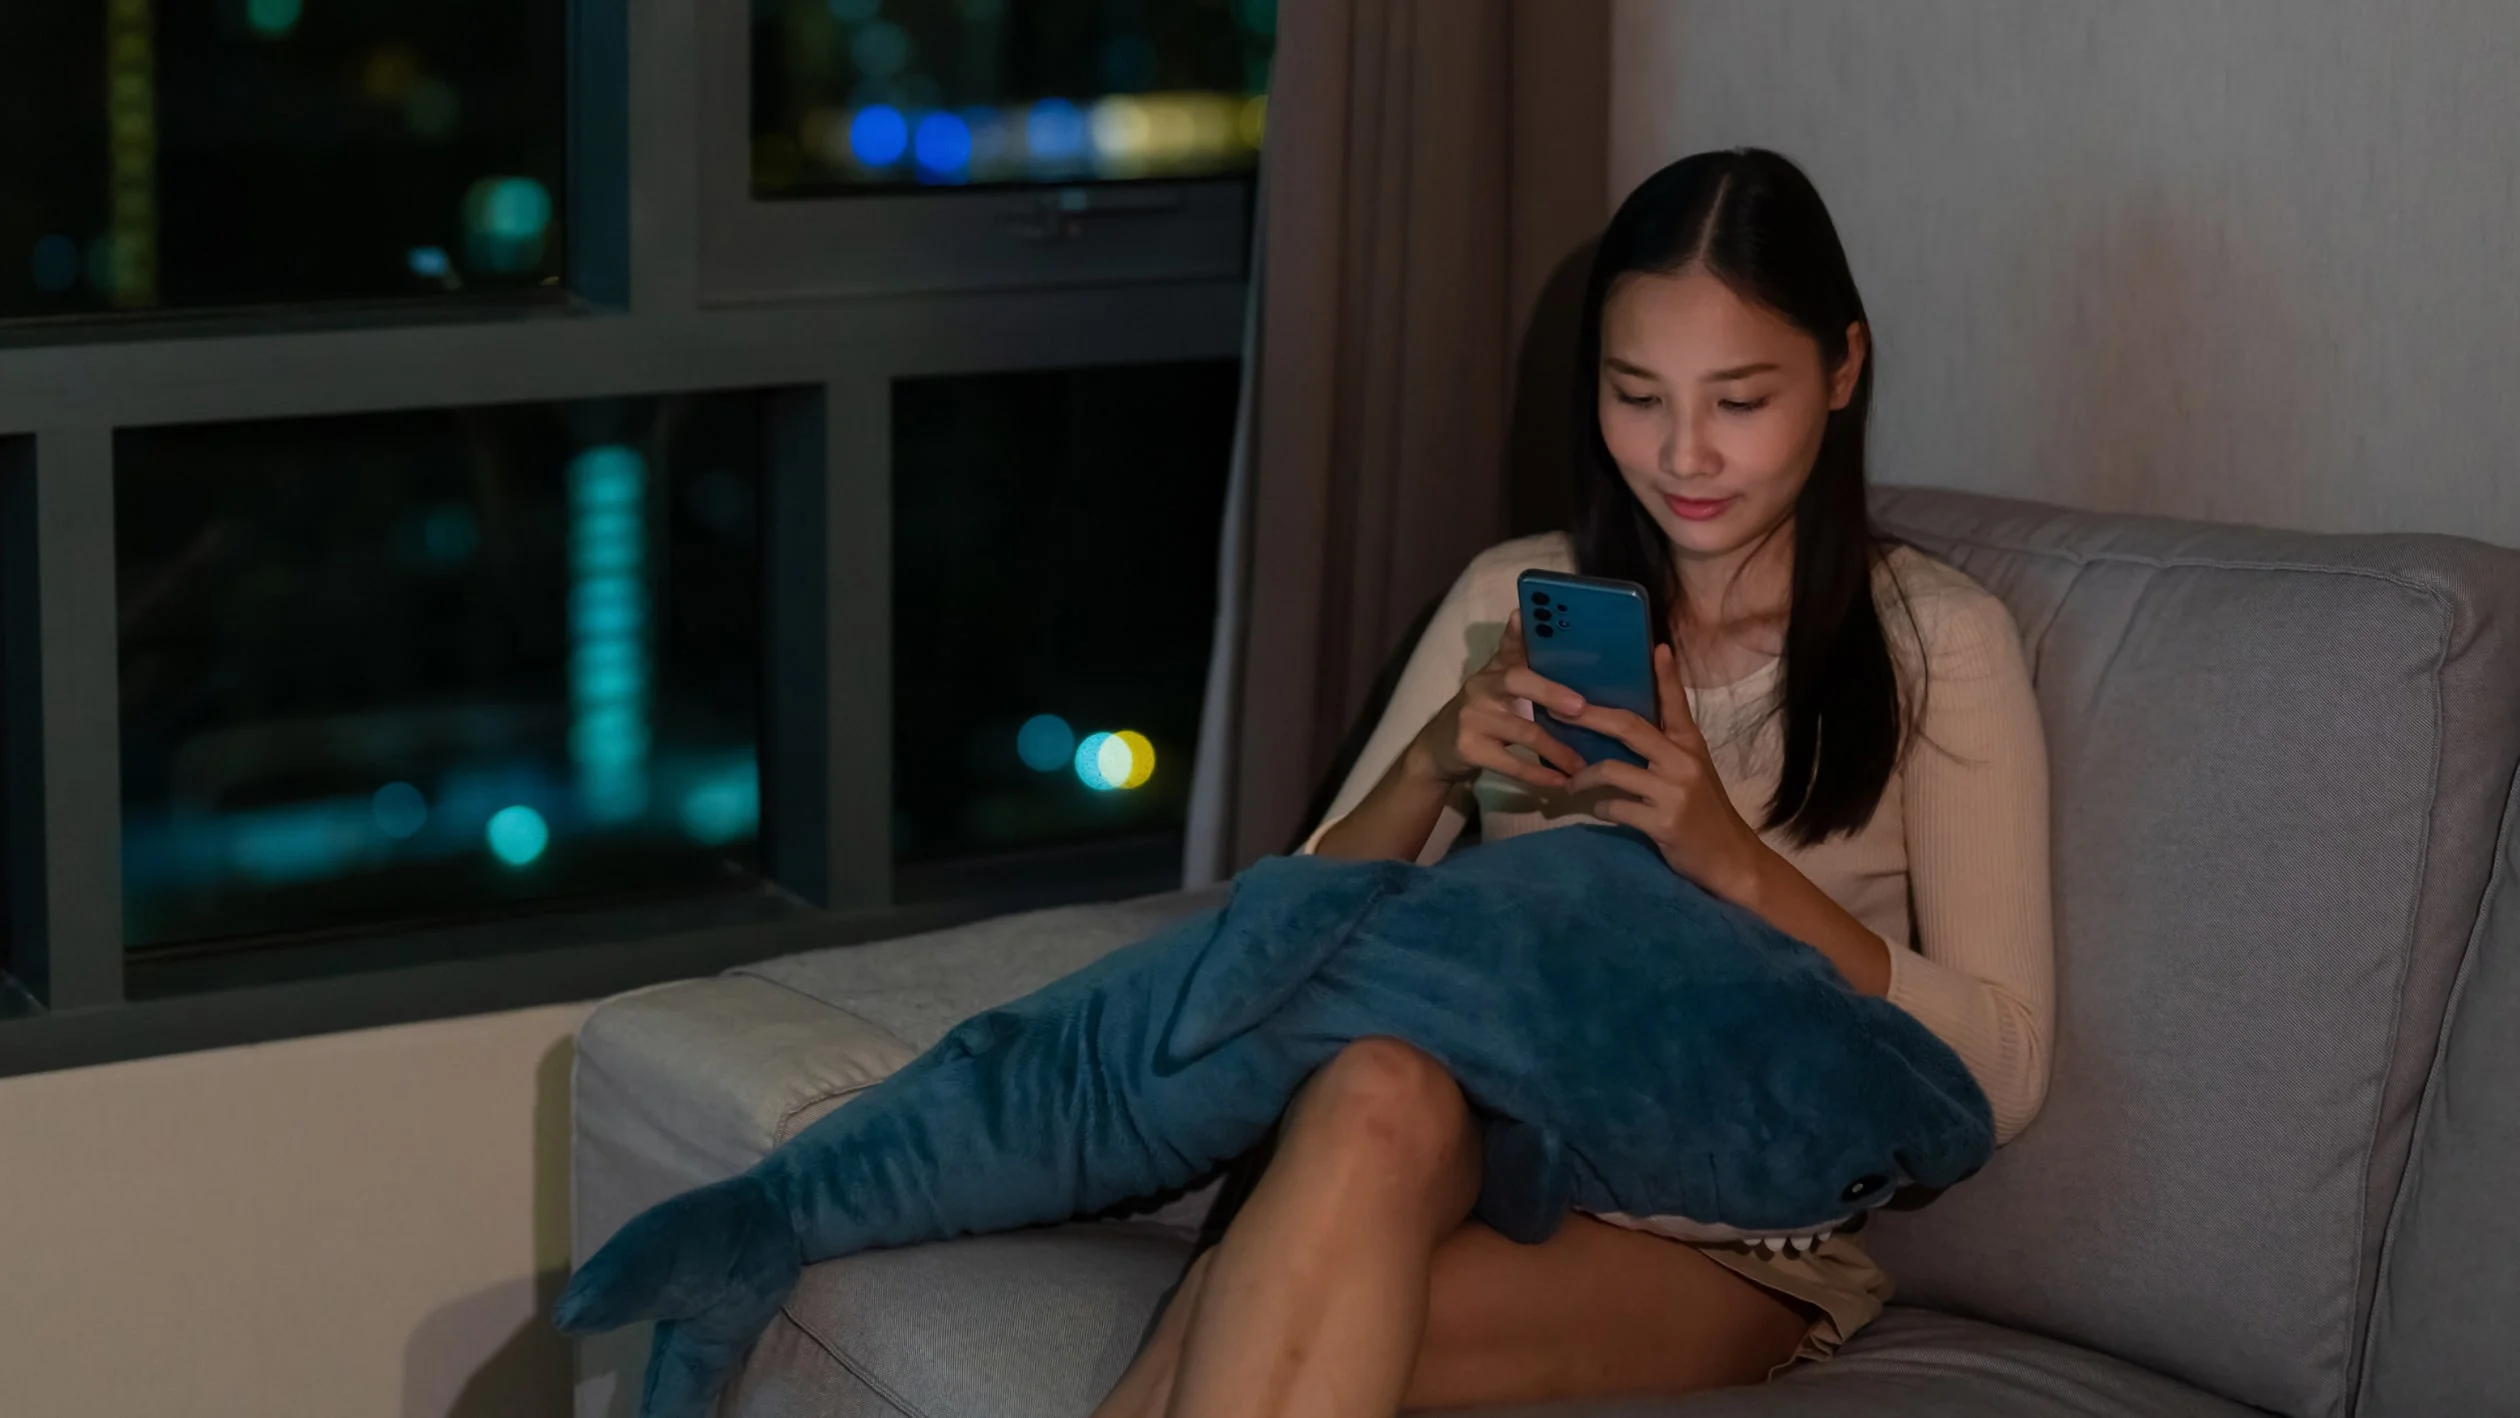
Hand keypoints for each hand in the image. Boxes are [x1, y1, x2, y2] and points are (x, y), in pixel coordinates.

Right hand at [1409, 610, 1589, 789]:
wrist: (1436, 751)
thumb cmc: (1480, 715)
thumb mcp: (1495, 686)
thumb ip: (1521, 665)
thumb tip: (1540, 633)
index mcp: (1494, 670)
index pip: (1509, 645)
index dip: (1519, 631)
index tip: (1526, 615)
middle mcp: (1481, 686)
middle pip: (1517, 681)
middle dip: (1551, 692)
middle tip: (1581, 708)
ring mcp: (1471, 717)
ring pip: (1523, 730)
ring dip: (1557, 750)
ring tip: (1582, 766)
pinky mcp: (1469, 748)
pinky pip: (1510, 763)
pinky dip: (1538, 774)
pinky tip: (1559, 782)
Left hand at [1560, 642, 1767, 895]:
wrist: (1729, 858)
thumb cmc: (1704, 813)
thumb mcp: (1691, 772)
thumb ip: (1665, 748)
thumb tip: (1623, 727)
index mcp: (1690, 744)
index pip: (1675, 702)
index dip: (1665, 675)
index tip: (1656, 647)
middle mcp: (1683, 761)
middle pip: (1629, 727)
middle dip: (1589, 716)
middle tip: (1559, 710)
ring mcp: (1674, 791)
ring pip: (1613, 770)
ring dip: (1584, 776)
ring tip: (1569, 783)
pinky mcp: (1664, 821)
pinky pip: (1615, 807)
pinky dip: (1599, 808)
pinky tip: (1595, 810)